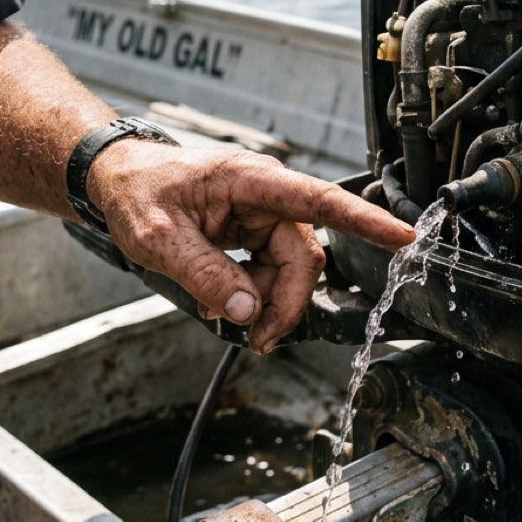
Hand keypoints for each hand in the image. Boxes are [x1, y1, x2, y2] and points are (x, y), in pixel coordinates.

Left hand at [86, 142, 413, 353]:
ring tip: (223, 317)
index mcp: (252, 182)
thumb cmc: (136, 192)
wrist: (117, 181)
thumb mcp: (157, 238)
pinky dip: (251, 295)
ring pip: (290, 270)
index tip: (404, 236)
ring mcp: (262, 216)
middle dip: (284, 303)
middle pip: (304, 257)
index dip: (365, 221)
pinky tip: (219, 303)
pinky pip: (271, 272)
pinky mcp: (254, 234)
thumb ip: (202, 273)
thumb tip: (245, 311)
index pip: (321, 201)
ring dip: (265, 303)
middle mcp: (267, 196)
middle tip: (256, 341)